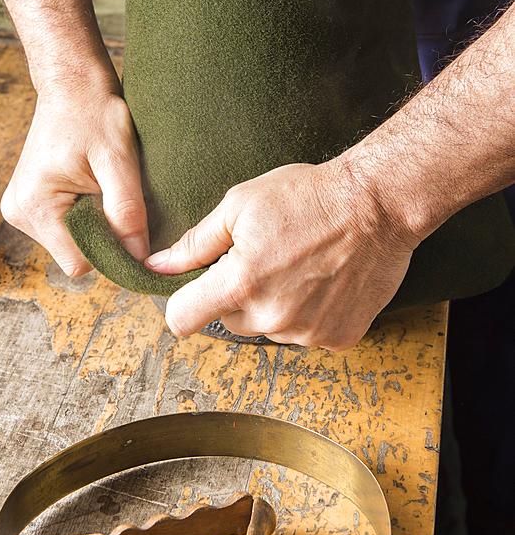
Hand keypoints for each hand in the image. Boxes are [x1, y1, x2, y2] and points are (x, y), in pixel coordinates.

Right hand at [1, 76, 148, 275]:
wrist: (73, 83)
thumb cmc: (95, 112)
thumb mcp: (118, 159)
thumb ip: (127, 210)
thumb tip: (138, 257)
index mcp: (35, 206)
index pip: (79, 262)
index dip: (110, 250)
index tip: (131, 225)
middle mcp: (19, 212)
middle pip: (75, 254)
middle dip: (103, 233)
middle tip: (115, 194)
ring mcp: (21, 208)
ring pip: (72, 242)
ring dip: (94, 222)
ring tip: (101, 184)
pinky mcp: (30, 201)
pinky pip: (66, 227)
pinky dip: (85, 213)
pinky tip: (91, 185)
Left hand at [145, 159, 417, 349]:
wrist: (376, 205)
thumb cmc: (307, 196)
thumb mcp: (241, 205)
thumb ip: (195, 243)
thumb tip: (157, 265)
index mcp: (240, 284)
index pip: (183, 319)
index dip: (183, 303)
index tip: (194, 290)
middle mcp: (271, 317)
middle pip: (229, 320)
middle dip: (236, 294)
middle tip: (263, 257)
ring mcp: (307, 333)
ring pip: (269, 327)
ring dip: (274, 304)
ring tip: (299, 264)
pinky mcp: (338, 338)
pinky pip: (307, 333)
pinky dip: (309, 313)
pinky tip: (323, 280)